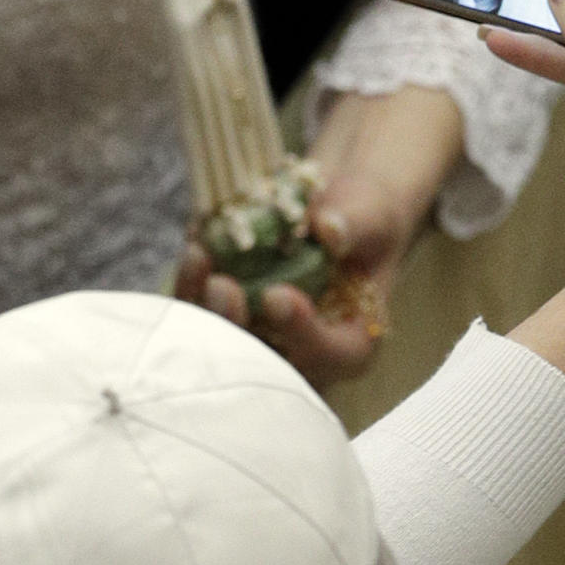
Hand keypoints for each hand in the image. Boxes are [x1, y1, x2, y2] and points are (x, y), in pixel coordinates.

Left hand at [174, 85, 462, 388]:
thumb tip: (329, 231)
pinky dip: (193, 286)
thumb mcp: (371, 214)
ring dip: (203, 307)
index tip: (278, 295)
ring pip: (223, 343)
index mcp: (350, 339)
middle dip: (237, 329)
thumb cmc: (363, 215)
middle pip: (265, 363)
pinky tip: (195, 250)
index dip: (300, 334)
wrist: (334, 202)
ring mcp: (263, 335)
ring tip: (198, 257)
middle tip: (222, 286)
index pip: (328, 356)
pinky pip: (201, 315)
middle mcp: (304, 351)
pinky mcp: (230, 312)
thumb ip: (355, 225)